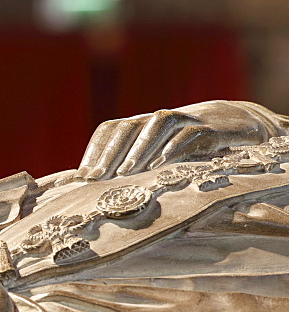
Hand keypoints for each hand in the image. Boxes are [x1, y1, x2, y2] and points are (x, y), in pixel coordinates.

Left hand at [71, 100, 288, 180]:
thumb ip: (129, 170)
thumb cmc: (183, 148)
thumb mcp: (155, 157)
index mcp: (139, 125)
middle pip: (127, 127)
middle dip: (110, 153)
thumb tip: (94, 191)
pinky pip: (188, 133)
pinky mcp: (207, 129)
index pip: (110, 130)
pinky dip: (173, 148)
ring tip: (125, 173)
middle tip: (97, 179)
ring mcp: (182, 120)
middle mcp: (155, 120)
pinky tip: (160, 165)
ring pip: (156, 125)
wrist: (230, 126)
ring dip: (139, 148)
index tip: (82, 177)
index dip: (95, 151)